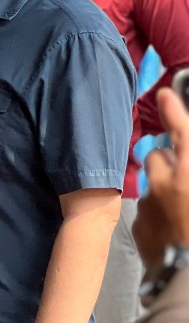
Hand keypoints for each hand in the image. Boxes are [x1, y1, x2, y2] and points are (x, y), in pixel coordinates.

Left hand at [135, 88, 188, 271]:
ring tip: (179, 210)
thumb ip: (188, 167)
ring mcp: (149, 204)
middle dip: (166, 163)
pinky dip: (155, 213)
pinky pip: (145, 209)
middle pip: (157, 158)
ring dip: (160, 189)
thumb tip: (184, 154)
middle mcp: (166, 183)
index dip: (174, 111)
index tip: (164, 94)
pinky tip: (170, 228)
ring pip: (150, 185)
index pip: (182, 132)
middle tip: (183, 180)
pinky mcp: (138, 224)